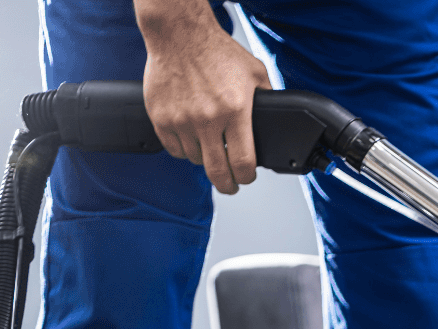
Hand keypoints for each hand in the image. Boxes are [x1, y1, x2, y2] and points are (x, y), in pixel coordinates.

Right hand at [137, 0, 270, 194]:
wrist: (180, 34)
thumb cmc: (217, 51)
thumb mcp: (255, 72)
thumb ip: (266, 98)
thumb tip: (276, 118)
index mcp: (235, 110)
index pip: (243, 162)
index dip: (247, 177)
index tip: (246, 177)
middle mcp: (208, 119)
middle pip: (218, 172)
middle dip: (227, 185)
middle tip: (230, 186)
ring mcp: (182, 120)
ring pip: (195, 160)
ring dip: (205, 159)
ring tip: (210, 149)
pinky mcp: (161, 117)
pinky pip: (174, 149)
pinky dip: (184, 149)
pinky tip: (191, 140)